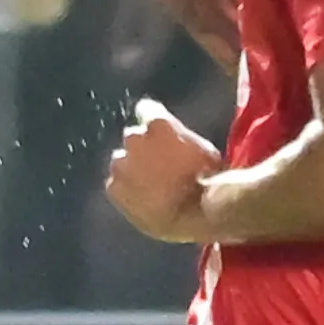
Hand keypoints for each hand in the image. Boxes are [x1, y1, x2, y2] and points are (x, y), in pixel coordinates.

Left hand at [103, 100, 219, 243]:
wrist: (193, 214)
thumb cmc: (209, 181)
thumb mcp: (205, 151)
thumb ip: (184, 141)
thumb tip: (181, 144)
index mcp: (159, 123)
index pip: (146, 109)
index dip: (152, 119)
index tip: (157, 129)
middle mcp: (134, 138)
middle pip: (133, 137)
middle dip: (142, 148)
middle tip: (158, 165)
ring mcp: (121, 164)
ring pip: (121, 162)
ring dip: (131, 169)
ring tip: (149, 186)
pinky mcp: (114, 188)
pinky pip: (116, 186)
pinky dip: (125, 191)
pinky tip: (142, 200)